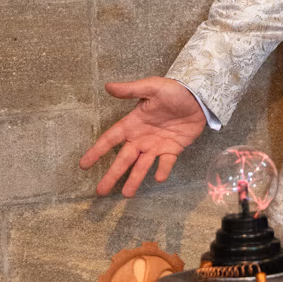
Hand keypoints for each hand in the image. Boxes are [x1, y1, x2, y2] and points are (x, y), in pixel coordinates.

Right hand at [79, 78, 206, 195]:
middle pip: (123, 159)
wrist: (199, 96)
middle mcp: (141, 138)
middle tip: (101, 191)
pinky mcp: (173, 149)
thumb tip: (107, 86)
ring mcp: (156, 145)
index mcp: (132, 124)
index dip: (97, 151)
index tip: (83, 165)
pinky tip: (158, 178)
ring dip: (134, 179)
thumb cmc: (174, 90)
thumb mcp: (152, 87)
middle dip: (112, 174)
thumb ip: (131, 90)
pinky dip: (163, 170)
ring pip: (142, 166)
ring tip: (127, 195)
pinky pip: (166, 162)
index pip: (110, 139)